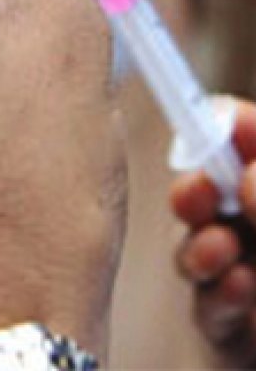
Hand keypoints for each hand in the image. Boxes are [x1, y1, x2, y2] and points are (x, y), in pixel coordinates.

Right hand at [171, 100, 255, 364]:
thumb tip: (248, 176)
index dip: (238, 128)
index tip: (221, 117)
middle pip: (220, 194)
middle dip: (202, 188)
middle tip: (199, 188)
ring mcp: (254, 283)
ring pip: (204, 249)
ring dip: (203, 245)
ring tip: (220, 252)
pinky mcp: (238, 333)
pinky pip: (211, 307)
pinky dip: (219, 295)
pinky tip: (238, 291)